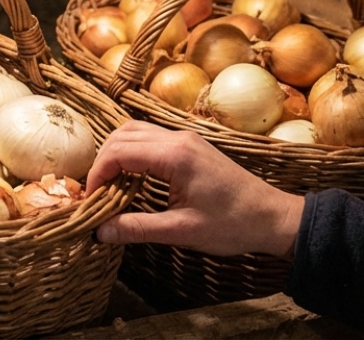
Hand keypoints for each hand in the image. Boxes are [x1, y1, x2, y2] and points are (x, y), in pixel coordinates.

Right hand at [86, 120, 303, 257]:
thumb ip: (137, 228)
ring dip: (115, 152)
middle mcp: (178, 138)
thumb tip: (99, 232)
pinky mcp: (190, 144)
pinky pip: (149, 137)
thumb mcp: (182, 231)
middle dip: (102, 160)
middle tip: (95, 191)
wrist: (272, 217)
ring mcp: (185, 138)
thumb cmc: (232, 225)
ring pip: (134, 130)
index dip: (98, 173)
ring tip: (109, 182)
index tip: (91, 198)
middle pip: (122, 135)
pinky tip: (131, 175)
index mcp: (175, 156)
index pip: (120, 152)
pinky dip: (131, 150)